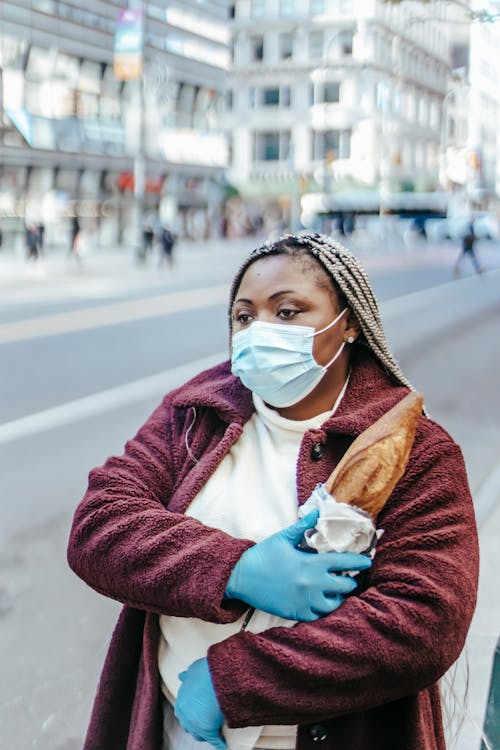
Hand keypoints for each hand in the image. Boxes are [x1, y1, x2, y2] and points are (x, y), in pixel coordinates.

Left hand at [175, 657, 226, 748]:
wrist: (218, 676)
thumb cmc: (207, 671)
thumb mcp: (193, 669)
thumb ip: (186, 675)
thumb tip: (181, 676)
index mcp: (181, 700)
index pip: (183, 712)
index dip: (191, 712)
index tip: (198, 711)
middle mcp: (185, 713)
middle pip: (188, 725)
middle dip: (195, 723)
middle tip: (205, 721)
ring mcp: (195, 724)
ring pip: (198, 734)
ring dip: (204, 733)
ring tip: (214, 731)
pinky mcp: (208, 731)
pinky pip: (215, 741)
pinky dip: (220, 744)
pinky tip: (224, 746)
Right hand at [226, 511, 371, 621]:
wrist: (241, 577)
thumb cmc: (263, 555)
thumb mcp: (283, 537)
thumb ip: (304, 526)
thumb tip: (318, 511)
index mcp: (311, 564)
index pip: (343, 563)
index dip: (358, 562)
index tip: (367, 562)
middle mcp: (311, 584)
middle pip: (344, 587)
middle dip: (349, 581)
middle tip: (348, 577)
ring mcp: (304, 601)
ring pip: (334, 605)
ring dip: (337, 598)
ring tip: (335, 591)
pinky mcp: (295, 613)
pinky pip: (318, 616)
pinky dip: (322, 610)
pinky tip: (320, 603)